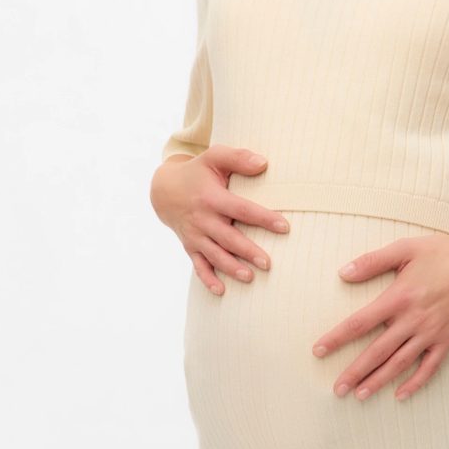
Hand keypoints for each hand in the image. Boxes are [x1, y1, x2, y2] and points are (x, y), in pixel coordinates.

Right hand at [151, 146, 289, 294]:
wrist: (165, 190)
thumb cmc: (197, 172)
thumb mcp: (214, 157)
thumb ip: (238, 157)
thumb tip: (264, 163)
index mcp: (212, 198)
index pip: (241, 209)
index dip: (262, 218)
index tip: (284, 226)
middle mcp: (202, 219)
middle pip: (228, 237)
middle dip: (247, 251)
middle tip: (268, 263)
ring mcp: (195, 235)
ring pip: (214, 255)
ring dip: (231, 268)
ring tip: (249, 277)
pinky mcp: (190, 246)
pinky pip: (198, 265)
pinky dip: (207, 279)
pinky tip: (221, 291)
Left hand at [311, 230, 448, 402]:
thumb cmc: (445, 252)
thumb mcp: (406, 248)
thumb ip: (373, 262)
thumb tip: (342, 273)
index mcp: (399, 297)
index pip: (360, 322)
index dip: (337, 338)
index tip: (318, 350)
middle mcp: (413, 319)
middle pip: (377, 351)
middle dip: (355, 371)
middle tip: (336, 389)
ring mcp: (432, 332)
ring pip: (400, 363)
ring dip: (378, 381)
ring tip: (360, 395)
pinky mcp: (448, 339)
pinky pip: (430, 367)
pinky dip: (415, 382)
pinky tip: (400, 394)